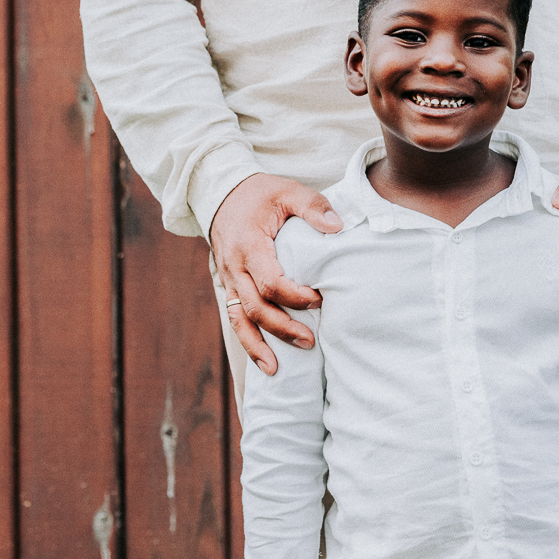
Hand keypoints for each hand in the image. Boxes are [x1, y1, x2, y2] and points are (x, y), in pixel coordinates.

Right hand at [211, 173, 342, 373]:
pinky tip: (265, 360)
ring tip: (278, 368)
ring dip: (259, 345)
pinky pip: (235, 317)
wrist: (221, 192)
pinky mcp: (228, 285)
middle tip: (310, 341)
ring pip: (240, 319)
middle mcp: (234, 267)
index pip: (270, 281)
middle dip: (283, 327)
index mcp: (249, 245)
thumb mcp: (288, 190)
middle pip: (256, 307)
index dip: (295, 295)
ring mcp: (228, 278)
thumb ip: (313, 206)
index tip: (319, 299)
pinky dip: (248, 341)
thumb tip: (337, 227)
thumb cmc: (259, 193)